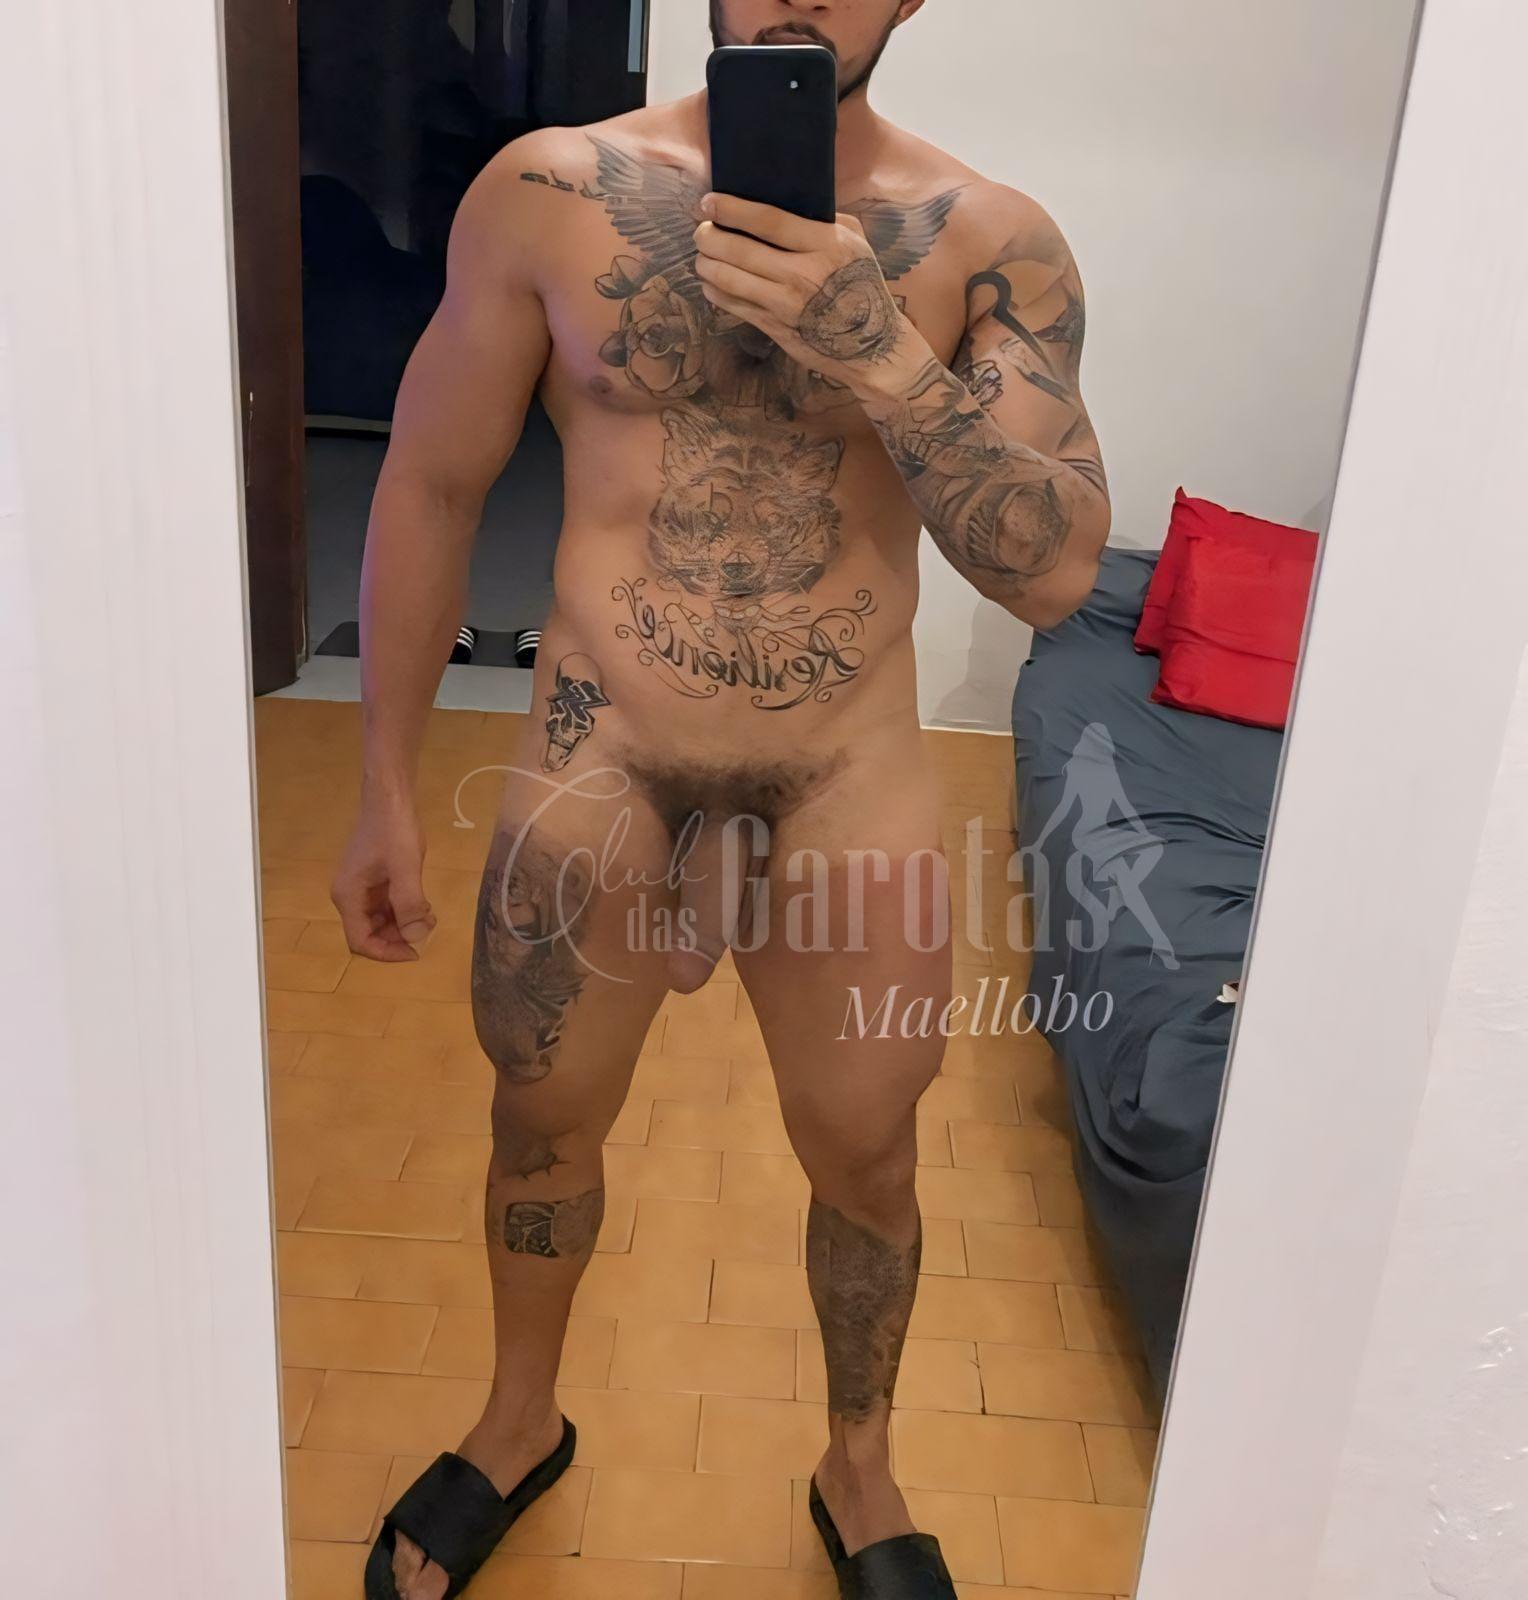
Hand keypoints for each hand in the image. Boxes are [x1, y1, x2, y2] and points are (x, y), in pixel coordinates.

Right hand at [331, 792, 435, 961]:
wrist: (389, 798)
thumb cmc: (394, 830)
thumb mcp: (406, 867)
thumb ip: (409, 903)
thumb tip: (415, 938)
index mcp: (348, 896)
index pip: (360, 941)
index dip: (386, 953)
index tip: (415, 953)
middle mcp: (349, 896)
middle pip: (370, 933)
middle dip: (399, 938)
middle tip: (427, 930)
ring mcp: (361, 888)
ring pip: (380, 922)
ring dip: (404, 925)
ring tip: (429, 917)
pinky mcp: (374, 881)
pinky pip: (387, 907)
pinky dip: (404, 911)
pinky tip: (424, 906)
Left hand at [692, 193, 912, 388]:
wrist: (873, 345)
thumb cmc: (862, 285)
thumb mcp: (854, 243)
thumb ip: (822, 221)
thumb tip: (786, 203)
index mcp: (824, 245)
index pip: (768, 221)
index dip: (732, 210)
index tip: (708, 203)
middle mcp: (802, 274)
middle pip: (740, 250)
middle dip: (710, 238)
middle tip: (701, 232)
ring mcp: (785, 304)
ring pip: (729, 279)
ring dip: (707, 265)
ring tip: (702, 257)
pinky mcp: (775, 328)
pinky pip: (734, 306)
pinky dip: (716, 292)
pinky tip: (711, 283)